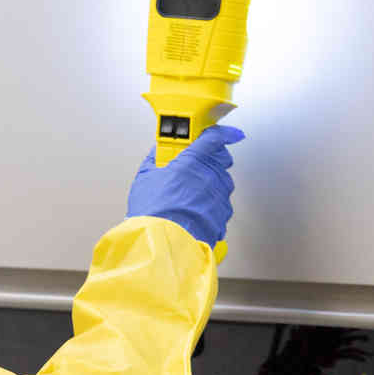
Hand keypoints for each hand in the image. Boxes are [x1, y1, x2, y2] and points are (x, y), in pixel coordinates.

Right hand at [125, 124, 243, 247]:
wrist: (164, 241)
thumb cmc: (154, 211)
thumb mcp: (145, 179)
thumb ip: (154, 161)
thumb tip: (155, 154)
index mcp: (192, 161)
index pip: (214, 138)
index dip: (222, 133)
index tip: (228, 133)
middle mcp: (210, 175)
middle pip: (222, 159)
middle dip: (213, 160)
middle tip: (197, 167)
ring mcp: (219, 196)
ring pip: (223, 183)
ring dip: (212, 185)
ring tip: (191, 196)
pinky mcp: (223, 215)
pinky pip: (222, 205)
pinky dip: (212, 207)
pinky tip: (196, 213)